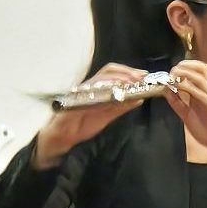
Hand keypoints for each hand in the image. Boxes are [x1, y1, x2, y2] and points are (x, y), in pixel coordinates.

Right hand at [34, 62, 148, 167]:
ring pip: (98, 80)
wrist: (63, 136)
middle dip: (125, 72)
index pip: (113, 72)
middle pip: (107, 71)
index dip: (128, 71)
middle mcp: (90, 87)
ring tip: (130, 84)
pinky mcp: (73, 103)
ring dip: (116, 80)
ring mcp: (81, 93)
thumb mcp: (108, 115)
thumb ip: (122, 107)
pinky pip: (87, 96)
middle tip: (140, 78)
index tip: (143, 75)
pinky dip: (99, 94)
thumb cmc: (82, 123)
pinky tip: (112, 96)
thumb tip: (140, 98)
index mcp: (98, 88)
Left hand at [162, 59, 206, 163]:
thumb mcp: (186, 114)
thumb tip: (166, 91)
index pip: (199, 71)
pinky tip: (178, 86)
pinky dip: (187, 87)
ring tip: (174, 76)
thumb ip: (177, 103)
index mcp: (203, 92)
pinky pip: (199, 92)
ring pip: (200, 77)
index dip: (186, 66)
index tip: (172, 71)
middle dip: (185, 65)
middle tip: (173, 71)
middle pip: (202, 69)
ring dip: (185, 73)